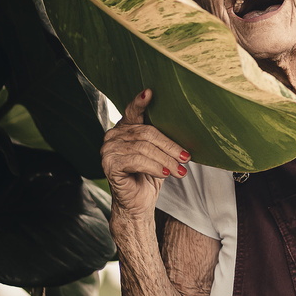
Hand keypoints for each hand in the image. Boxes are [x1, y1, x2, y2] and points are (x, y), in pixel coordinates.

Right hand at [101, 89, 190, 219]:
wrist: (137, 204)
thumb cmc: (150, 176)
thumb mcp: (159, 153)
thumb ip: (161, 138)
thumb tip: (184, 128)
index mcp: (125, 128)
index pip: (133, 111)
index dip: (140, 102)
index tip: (150, 92)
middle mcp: (113, 135)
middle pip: (146, 133)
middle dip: (170, 146)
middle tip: (186, 157)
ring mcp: (108, 149)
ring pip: (144, 148)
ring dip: (166, 160)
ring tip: (180, 171)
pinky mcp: (109, 164)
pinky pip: (136, 160)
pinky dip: (154, 167)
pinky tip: (166, 174)